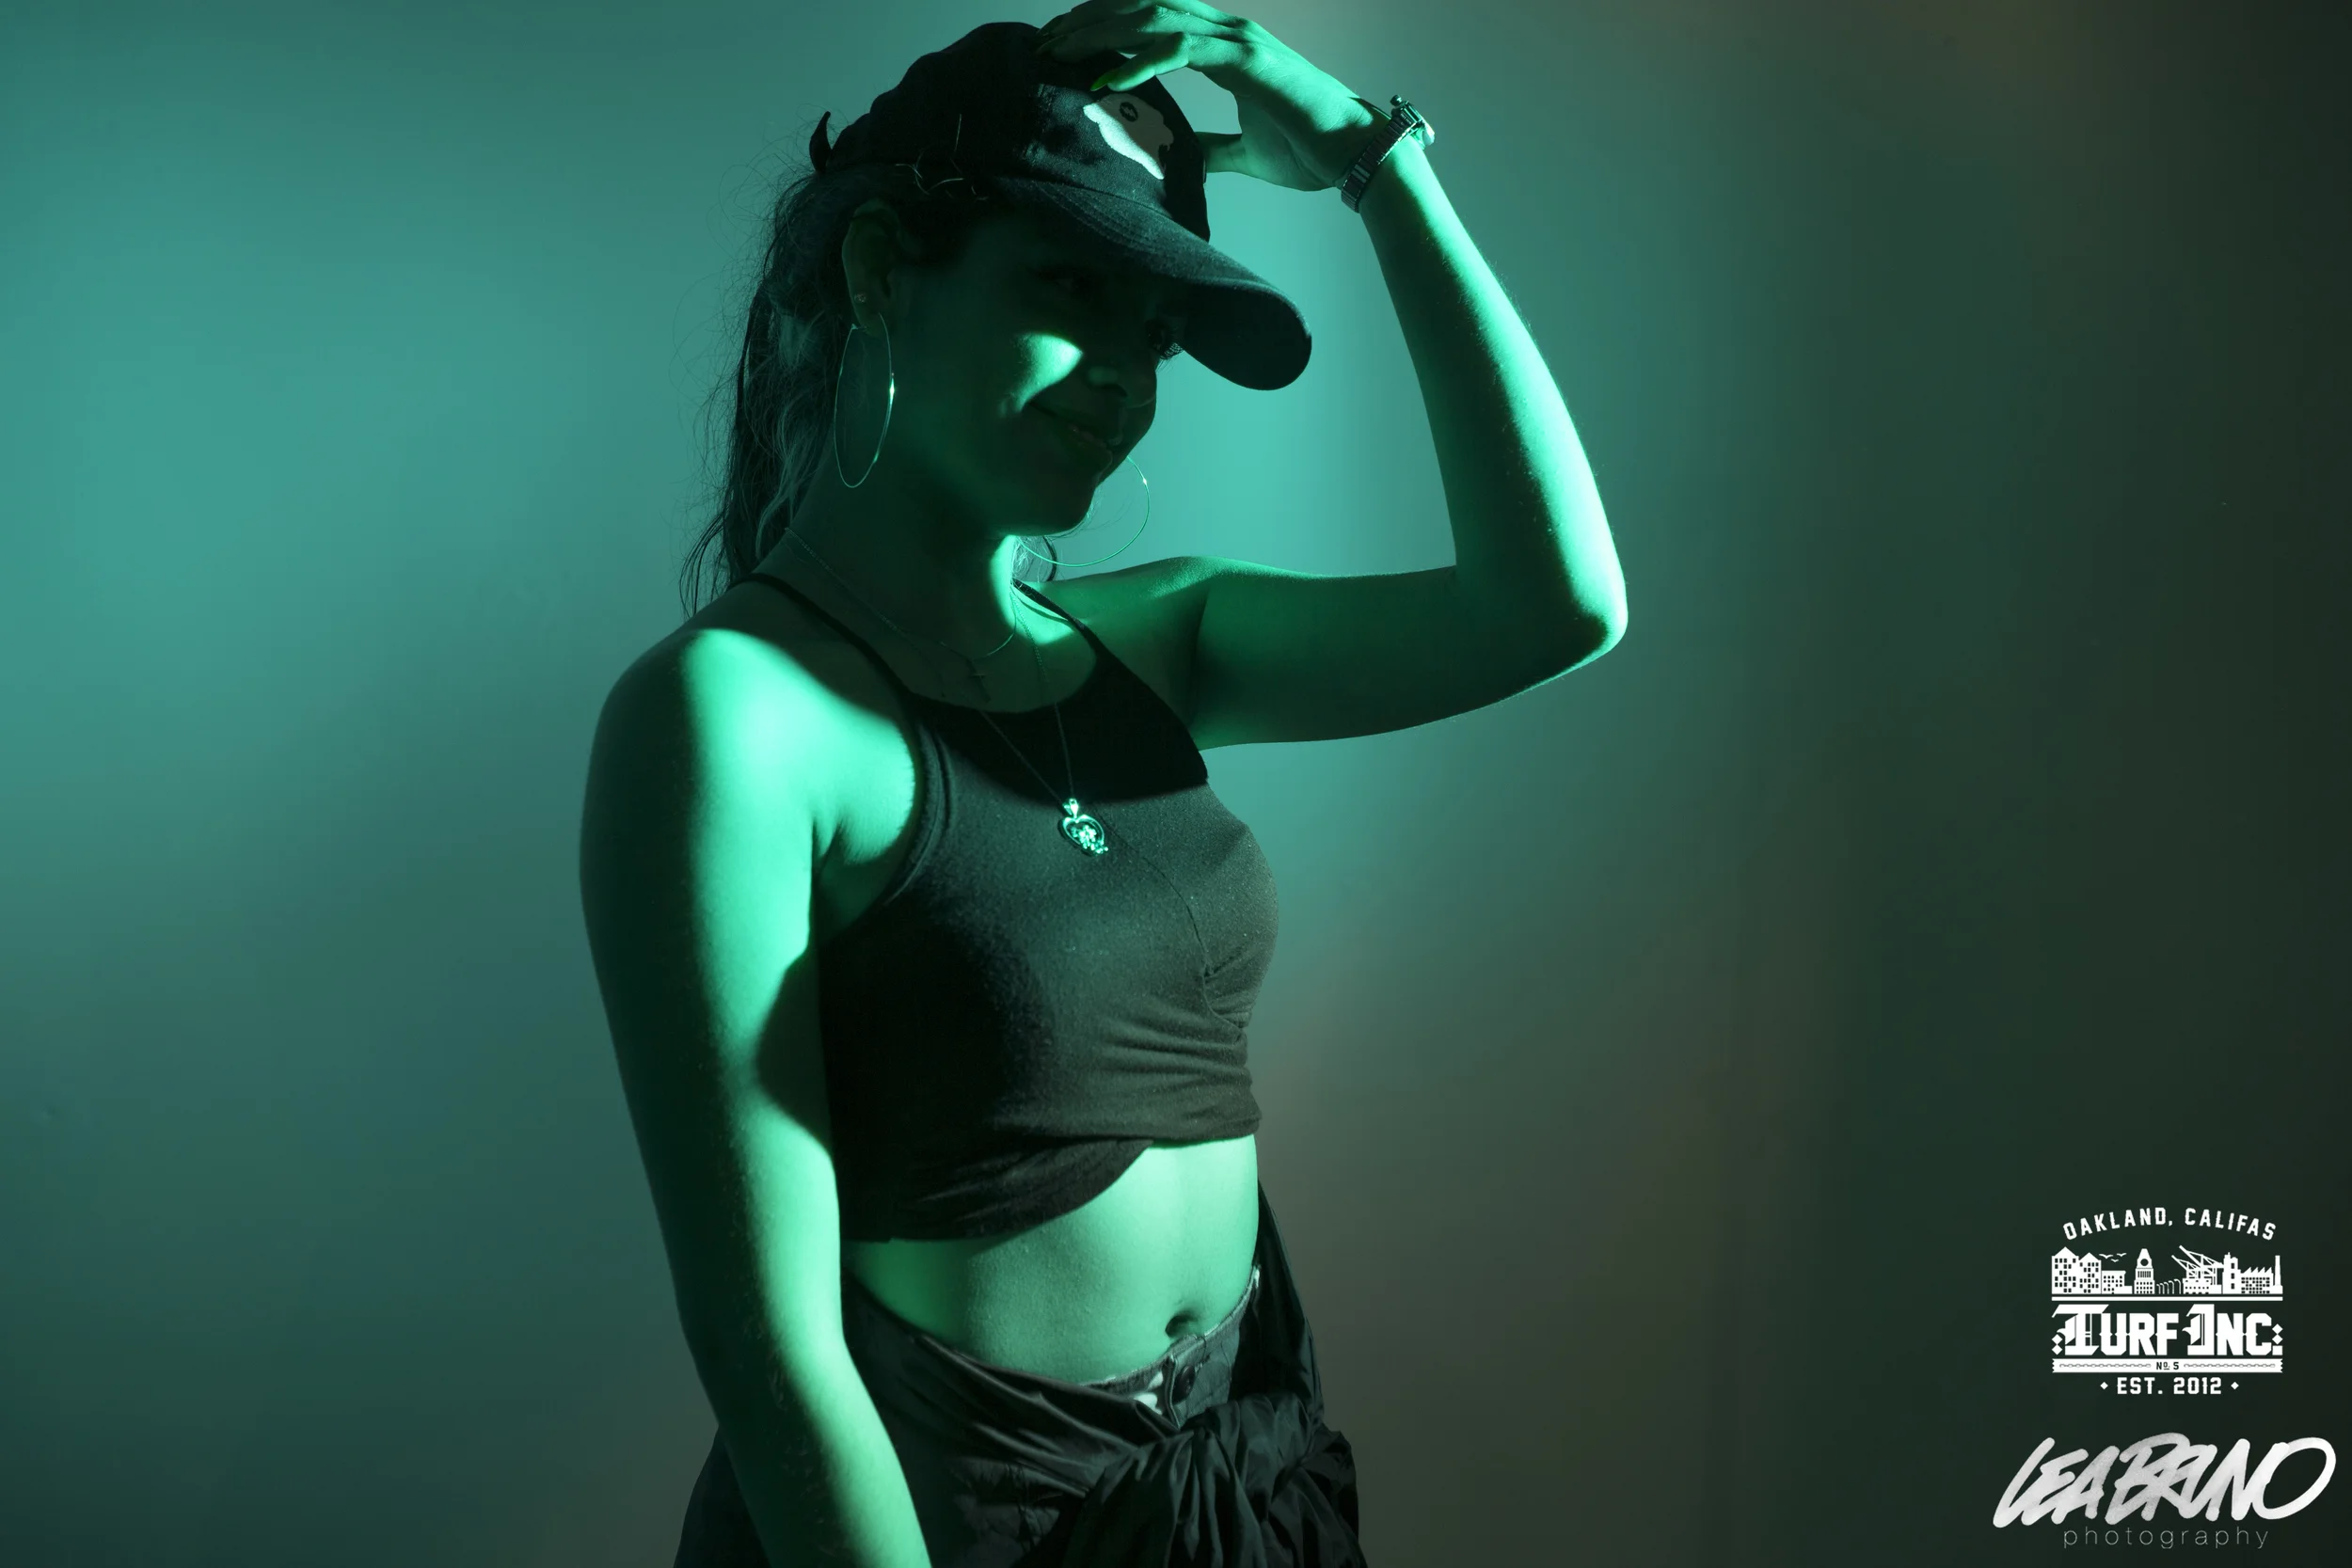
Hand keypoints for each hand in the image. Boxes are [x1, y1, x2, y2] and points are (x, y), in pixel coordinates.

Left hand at [1035, 1, 1384, 191]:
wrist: (1356, 153)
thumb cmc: (1311, 150)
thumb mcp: (1248, 150)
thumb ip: (1215, 147)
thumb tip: (1188, 161)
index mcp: (1225, 46)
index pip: (1153, 22)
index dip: (1106, 29)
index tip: (1066, 49)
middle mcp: (1228, 32)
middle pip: (1144, 9)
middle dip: (1090, 22)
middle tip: (1046, 43)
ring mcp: (1237, 40)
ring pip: (1155, 19)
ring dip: (1103, 34)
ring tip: (1063, 52)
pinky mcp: (1245, 60)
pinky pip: (1180, 49)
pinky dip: (1140, 59)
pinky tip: (1107, 77)